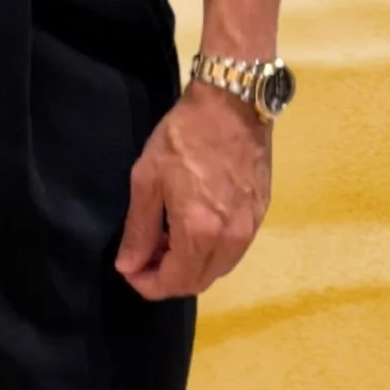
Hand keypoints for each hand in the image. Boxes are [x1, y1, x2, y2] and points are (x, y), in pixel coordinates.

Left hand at [115, 81, 270, 299]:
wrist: (230, 105)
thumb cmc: (182, 137)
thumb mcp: (147, 178)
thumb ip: (139, 229)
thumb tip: (128, 267)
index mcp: (199, 232)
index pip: (174, 282)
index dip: (147, 285)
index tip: (129, 270)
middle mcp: (230, 241)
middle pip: (197, 283)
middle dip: (167, 278)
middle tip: (145, 255)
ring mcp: (250, 230)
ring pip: (217, 270)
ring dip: (189, 267)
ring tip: (166, 240)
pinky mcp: (260, 216)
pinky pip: (232, 251)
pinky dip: (210, 252)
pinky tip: (192, 229)